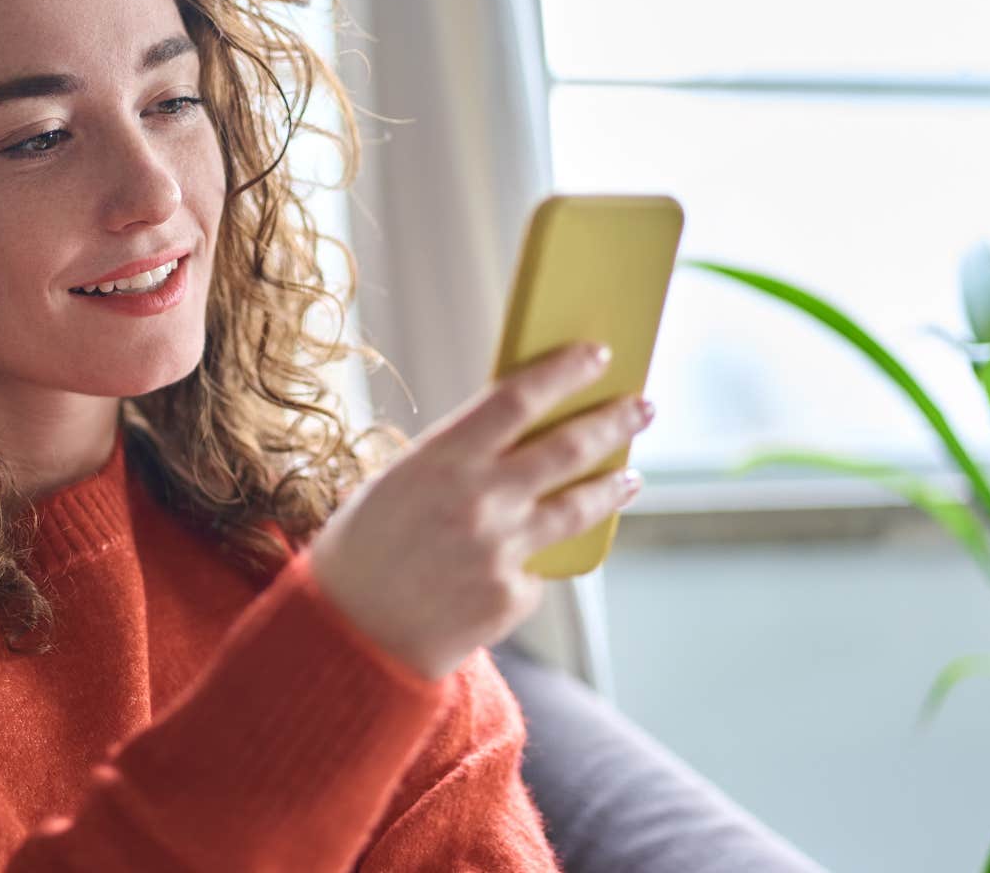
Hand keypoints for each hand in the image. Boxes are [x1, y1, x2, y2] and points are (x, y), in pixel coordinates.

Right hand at [307, 342, 652, 680]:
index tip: (598, 355)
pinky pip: (542, 565)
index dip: (565, 371)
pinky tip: (524, 559)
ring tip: (629, 475)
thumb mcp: (400, 481)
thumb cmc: (366, 548)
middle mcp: (478, 500)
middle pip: (568, 447)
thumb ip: (458, 457)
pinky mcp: (513, 596)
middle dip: (613, 421)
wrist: (348, 635)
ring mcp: (500, 550)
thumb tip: (523, 433)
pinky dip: (539, 557)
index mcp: (441, 459)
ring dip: (612, 484)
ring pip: (579, 506)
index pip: (518, 397)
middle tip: (641, 407)